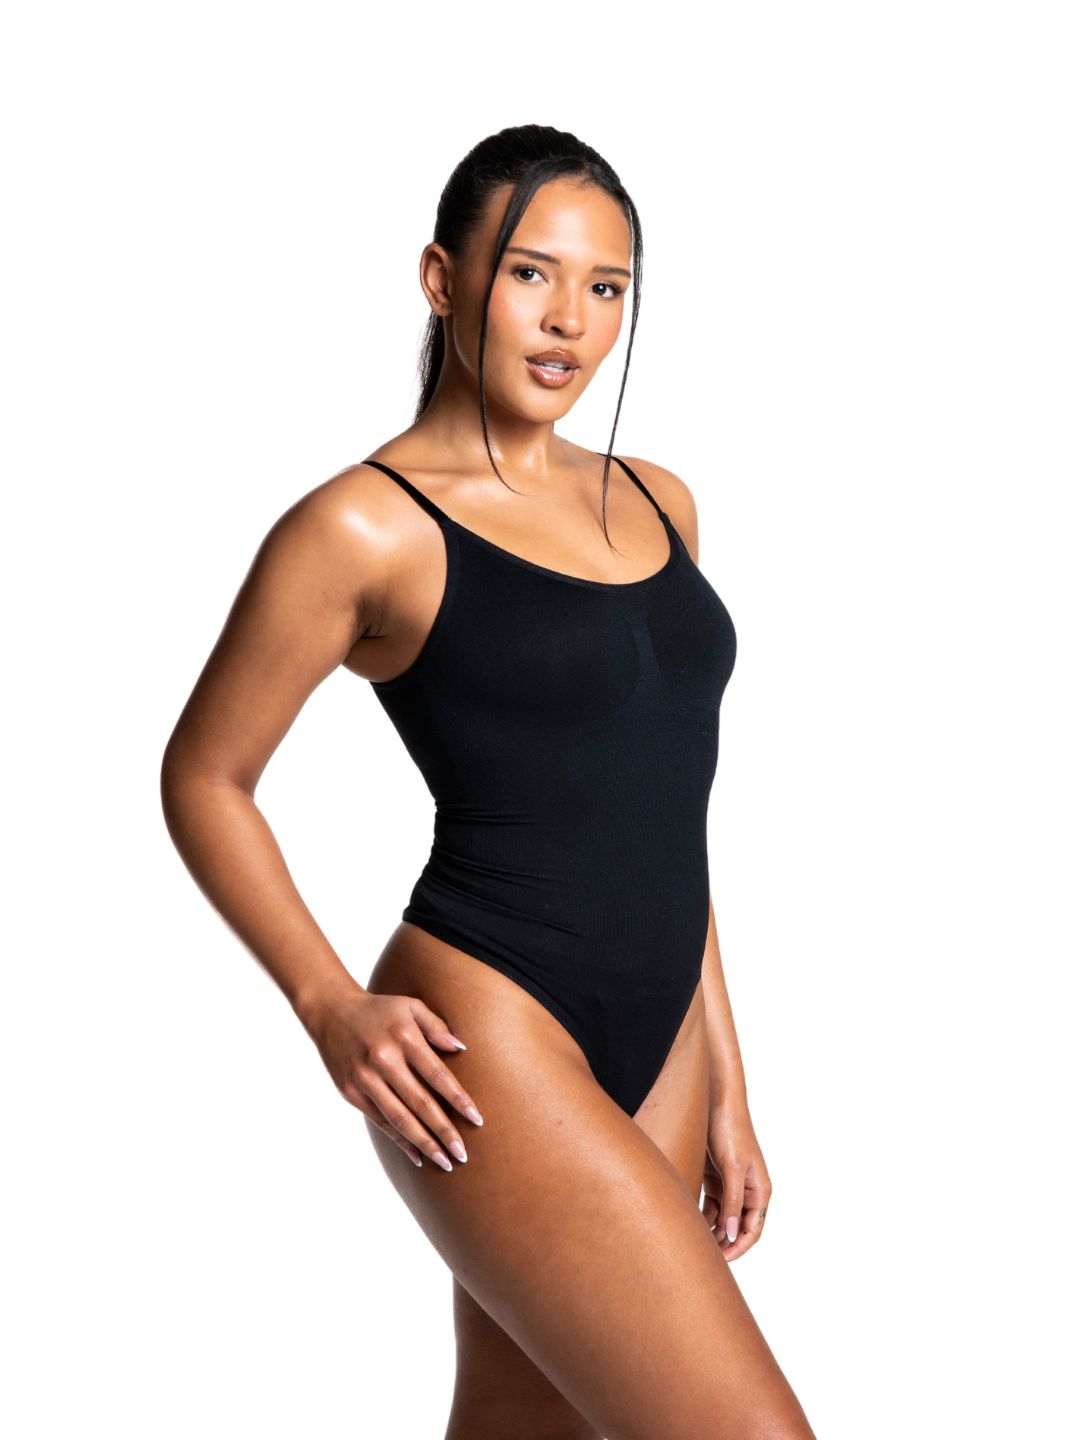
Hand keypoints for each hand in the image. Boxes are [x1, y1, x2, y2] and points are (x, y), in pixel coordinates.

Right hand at [302, 985, 483, 1170]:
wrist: (331, 1011)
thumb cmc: (380, 1010)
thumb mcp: (410, 1006)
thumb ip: (436, 1025)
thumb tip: (460, 1048)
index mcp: (403, 1037)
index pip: (437, 1075)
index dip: (458, 1100)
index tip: (477, 1119)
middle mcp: (384, 1060)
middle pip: (420, 1103)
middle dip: (444, 1131)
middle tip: (463, 1154)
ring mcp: (365, 1079)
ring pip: (399, 1118)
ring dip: (424, 1143)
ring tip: (445, 1162)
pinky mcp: (351, 1093)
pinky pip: (380, 1122)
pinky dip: (399, 1141)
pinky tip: (417, 1156)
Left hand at [701, 1098, 770, 1261]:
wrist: (715, 1101)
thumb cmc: (730, 1130)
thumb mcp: (732, 1166)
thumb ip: (733, 1200)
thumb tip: (734, 1232)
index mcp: (759, 1190)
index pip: (753, 1229)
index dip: (739, 1247)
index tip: (721, 1261)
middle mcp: (746, 1190)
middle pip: (736, 1227)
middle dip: (722, 1242)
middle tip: (703, 1256)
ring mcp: (729, 1184)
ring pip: (721, 1218)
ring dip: (710, 1230)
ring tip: (693, 1242)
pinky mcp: (714, 1177)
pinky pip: (709, 1204)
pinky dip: (701, 1214)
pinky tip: (688, 1222)